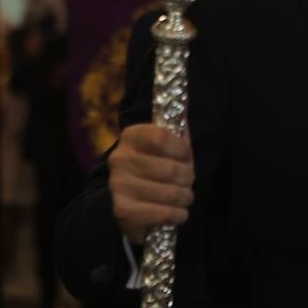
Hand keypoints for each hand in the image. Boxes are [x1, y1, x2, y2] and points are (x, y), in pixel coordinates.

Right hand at [108, 124, 193, 244]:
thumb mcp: (163, 146)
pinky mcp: (123, 210)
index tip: (185, 156)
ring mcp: (119, 185)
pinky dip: (178, 215)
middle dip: (188, 177)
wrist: (123, 203)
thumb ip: (175, 126)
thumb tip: (184, 93)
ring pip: (170, 193)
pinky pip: (162, 213)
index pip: (162, 137)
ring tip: (184, 197)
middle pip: (170, 168)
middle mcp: (120, 158)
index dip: (182, 149)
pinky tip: (178, 213)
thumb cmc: (152, 169)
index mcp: (130, 137)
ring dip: (185, 197)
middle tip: (187, 181)